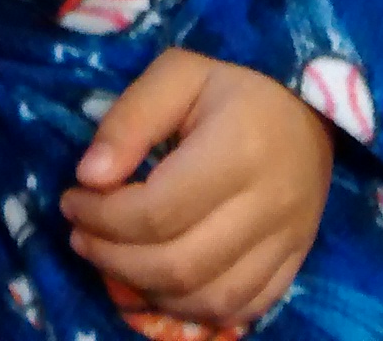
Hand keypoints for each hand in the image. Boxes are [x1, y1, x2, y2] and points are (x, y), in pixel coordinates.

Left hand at [60, 47, 333, 329]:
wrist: (310, 103)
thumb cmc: (236, 83)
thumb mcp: (179, 74)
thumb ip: (130, 119)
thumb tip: (88, 176)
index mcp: (239, 149)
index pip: (157, 211)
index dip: (103, 217)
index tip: (72, 200)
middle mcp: (269, 204)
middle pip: (178, 264)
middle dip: (114, 259)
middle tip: (81, 236)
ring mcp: (287, 240)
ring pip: (208, 299)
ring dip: (148, 290)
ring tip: (114, 259)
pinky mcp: (295, 261)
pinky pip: (240, 310)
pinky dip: (193, 308)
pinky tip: (161, 281)